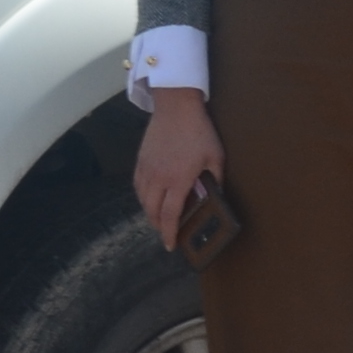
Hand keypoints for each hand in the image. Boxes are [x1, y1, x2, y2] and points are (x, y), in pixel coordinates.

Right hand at [134, 86, 224, 235]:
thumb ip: (214, 180)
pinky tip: (150, 199)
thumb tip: (213, 198)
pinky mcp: (140, 160)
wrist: (175, 107)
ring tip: (160, 219)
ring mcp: (146, 169)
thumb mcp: (215, 157)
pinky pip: (137, 186)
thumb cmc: (199, 132)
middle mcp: (158, 178)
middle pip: (153, 211)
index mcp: (178, 180)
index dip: (170, 233)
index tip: (170, 245)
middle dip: (159, 226)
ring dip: (150, 213)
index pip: (171, 215)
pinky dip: (143, 197)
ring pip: (143, 200)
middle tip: (168, 233)